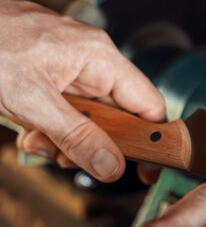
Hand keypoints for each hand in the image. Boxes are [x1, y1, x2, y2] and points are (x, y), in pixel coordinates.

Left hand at [0, 0, 164, 182]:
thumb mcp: (31, 100)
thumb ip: (75, 136)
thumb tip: (111, 165)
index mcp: (101, 58)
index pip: (149, 106)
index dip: (154, 140)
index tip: (148, 168)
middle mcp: (92, 61)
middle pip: (117, 117)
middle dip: (93, 144)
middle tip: (70, 157)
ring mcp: (72, 67)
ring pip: (90, 118)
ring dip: (66, 139)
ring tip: (39, 141)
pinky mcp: (53, 74)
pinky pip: (68, 110)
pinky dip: (51, 128)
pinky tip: (30, 129)